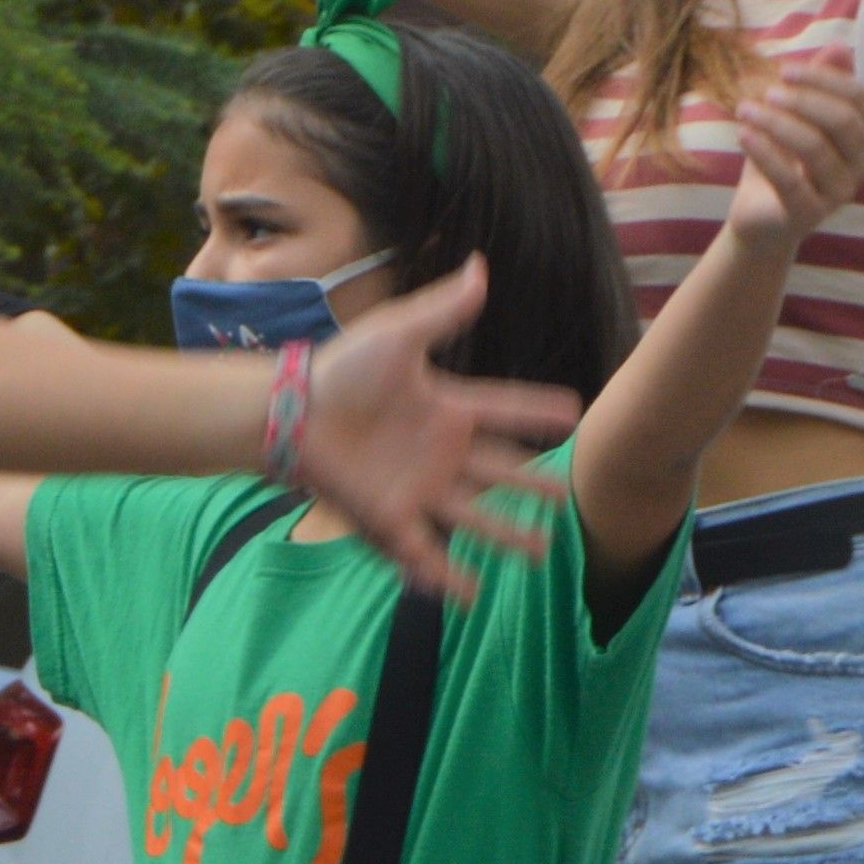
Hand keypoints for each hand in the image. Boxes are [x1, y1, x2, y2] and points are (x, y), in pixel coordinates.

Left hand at [280, 260, 584, 602]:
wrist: (287, 411)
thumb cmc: (340, 370)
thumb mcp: (398, 335)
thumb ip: (442, 311)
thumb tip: (480, 268)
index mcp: (447, 408)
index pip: (505, 411)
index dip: (538, 413)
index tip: (576, 413)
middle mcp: (438, 452)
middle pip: (499, 473)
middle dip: (532, 490)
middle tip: (566, 503)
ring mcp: (416, 488)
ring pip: (473, 516)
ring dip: (505, 535)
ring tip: (540, 551)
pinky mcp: (388, 517)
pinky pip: (424, 552)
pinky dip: (446, 576)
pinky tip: (472, 595)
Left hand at [715, 58, 863, 257]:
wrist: (758, 217)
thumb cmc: (779, 161)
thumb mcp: (792, 118)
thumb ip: (815, 86)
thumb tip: (839, 46)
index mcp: (860, 138)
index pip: (858, 99)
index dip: (824, 79)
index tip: (784, 69)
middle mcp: (859, 165)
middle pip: (845, 122)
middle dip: (804, 100)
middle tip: (766, 92)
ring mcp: (838, 193)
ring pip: (817, 149)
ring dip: (776, 122)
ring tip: (744, 109)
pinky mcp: (810, 214)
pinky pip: (791, 181)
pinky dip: (765, 153)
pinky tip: (743, 134)